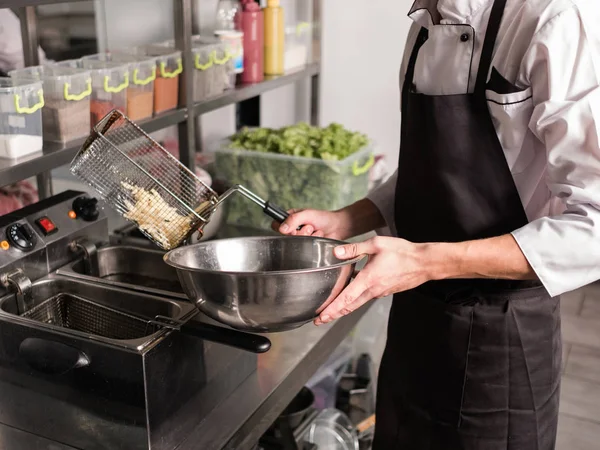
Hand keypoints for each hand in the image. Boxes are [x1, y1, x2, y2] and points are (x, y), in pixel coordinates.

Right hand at [272, 199, 386, 240]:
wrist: (337, 226)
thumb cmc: (323, 218)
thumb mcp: (307, 214)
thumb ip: (293, 219)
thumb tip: (282, 228)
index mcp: (290, 219)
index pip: (276, 224)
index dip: (282, 228)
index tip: (291, 227)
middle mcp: (293, 229)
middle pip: (285, 235)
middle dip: (299, 232)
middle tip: (309, 227)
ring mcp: (300, 239)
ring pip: (295, 242)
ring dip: (307, 236)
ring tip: (315, 231)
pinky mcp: (306, 246)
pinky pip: (304, 247)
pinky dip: (312, 241)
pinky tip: (318, 237)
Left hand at [315, 236, 431, 324]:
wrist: (425, 262)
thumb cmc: (403, 252)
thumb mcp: (376, 244)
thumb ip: (355, 248)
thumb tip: (336, 252)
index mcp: (368, 279)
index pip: (346, 299)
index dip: (332, 310)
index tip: (321, 317)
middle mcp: (373, 290)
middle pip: (349, 307)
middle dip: (333, 315)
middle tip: (319, 320)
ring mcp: (380, 292)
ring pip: (357, 303)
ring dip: (343, 308)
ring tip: (331, 310)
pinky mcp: (385, 291)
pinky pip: (366, 297)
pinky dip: (355, 300)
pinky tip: (351, 293)